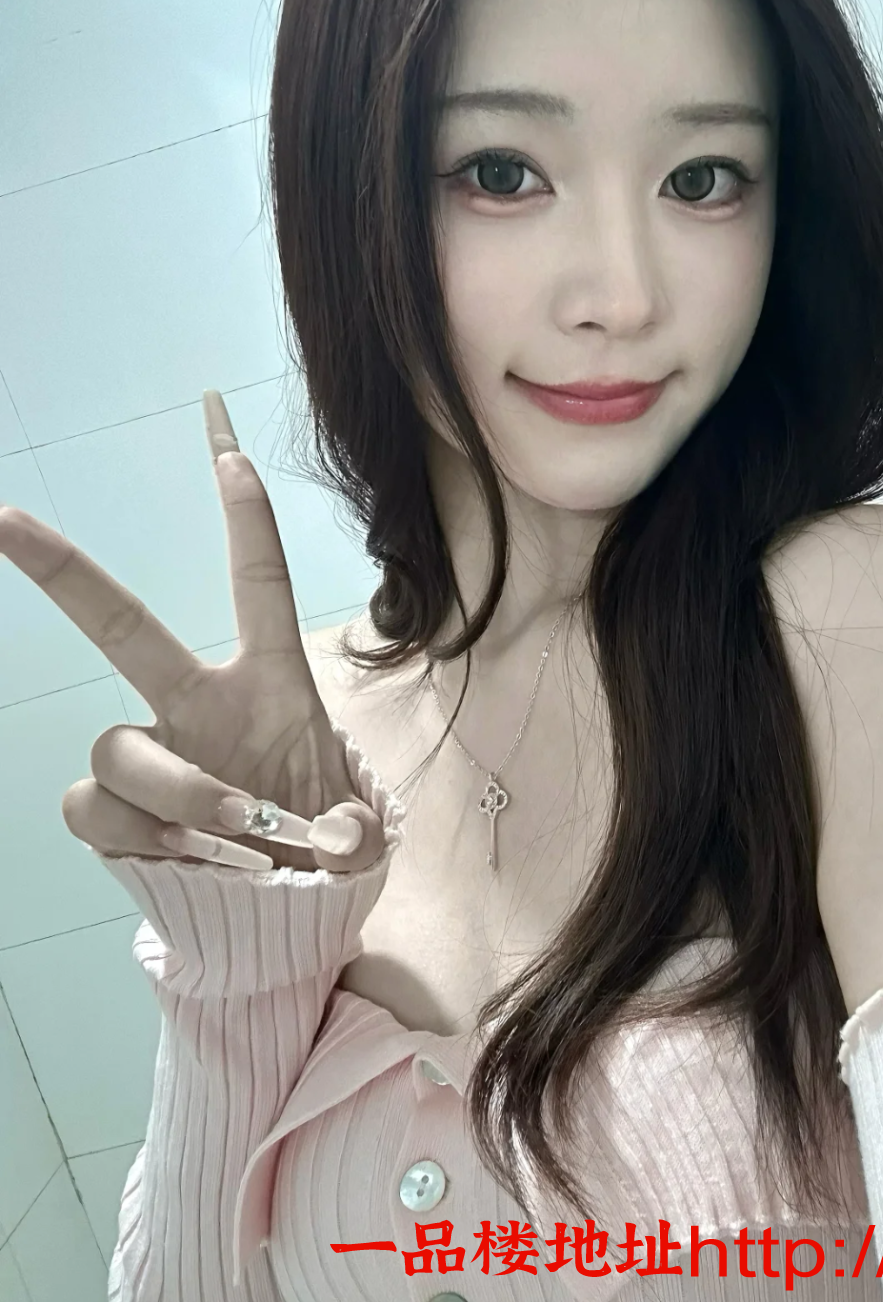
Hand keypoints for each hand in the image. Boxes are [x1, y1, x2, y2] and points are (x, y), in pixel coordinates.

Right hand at [0, 390, 386, 873]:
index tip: (230, 452)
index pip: (259, 588)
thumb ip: (355, 834)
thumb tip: (329, 838)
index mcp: (271, 687)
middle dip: (64, 572)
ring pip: (118, 743)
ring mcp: (152, 754)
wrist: (276, 918)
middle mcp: (198, 705)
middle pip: (122, 626)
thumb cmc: (318, 852)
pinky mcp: (113, 811)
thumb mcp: (359, 840)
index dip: (248, 521)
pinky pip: (94, 806)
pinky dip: (139, 834)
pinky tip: (184, 856)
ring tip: (235, 827)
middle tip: (5, 519)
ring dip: (177, 790)